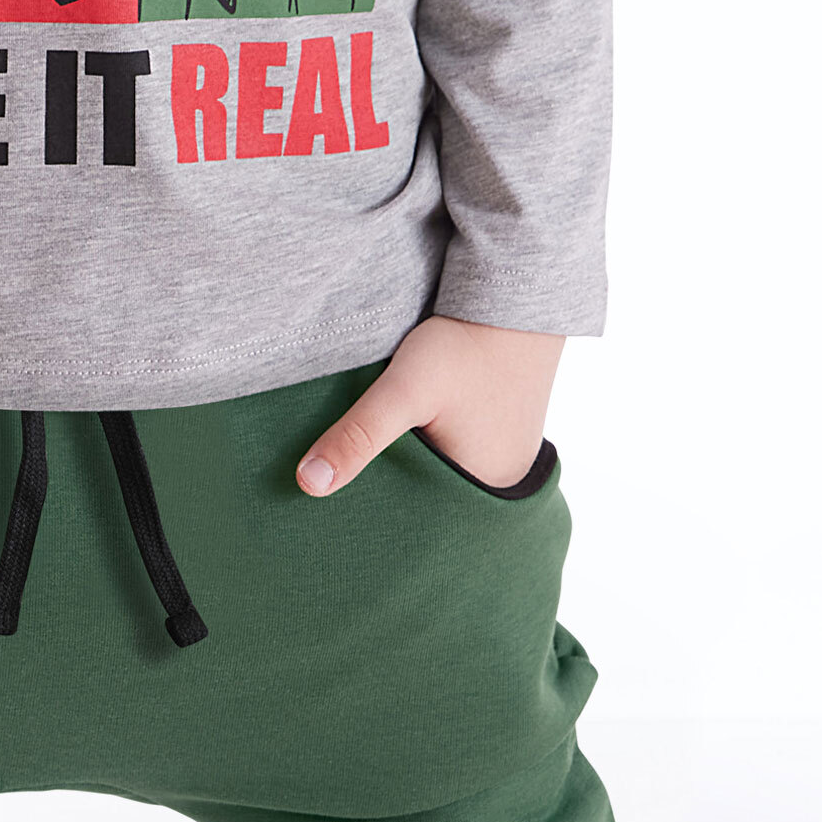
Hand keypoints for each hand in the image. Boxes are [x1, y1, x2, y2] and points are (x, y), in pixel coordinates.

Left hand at [295, 316, 562, 496]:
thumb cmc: (467, 344)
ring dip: (404, 466)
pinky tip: (399, 430)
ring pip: (436, 476)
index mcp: (485, 490)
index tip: (337, 510)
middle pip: (426, 502)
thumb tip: (308, 483)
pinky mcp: (495, 430)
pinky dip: (423, 447)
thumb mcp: (406, 389)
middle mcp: (499, 482)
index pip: (417, 526)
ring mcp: (501, 456)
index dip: (377, 517)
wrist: (513, 295)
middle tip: (339, 482)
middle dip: (388, 492)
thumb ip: (360, 434)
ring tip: (366, 454)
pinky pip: (450, 453)